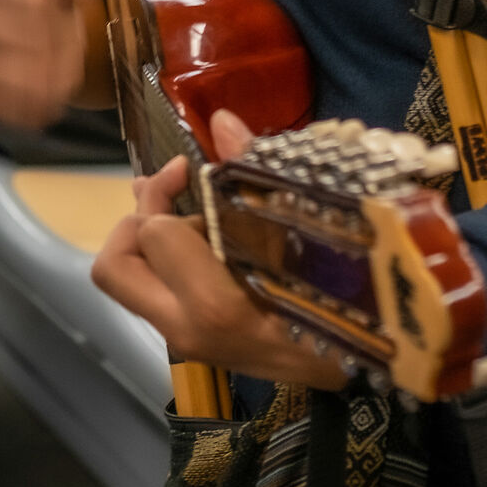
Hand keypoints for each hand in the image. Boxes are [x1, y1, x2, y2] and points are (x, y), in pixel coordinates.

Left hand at [91, 133, 350, 389]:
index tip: (190, 169)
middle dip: (133, 223)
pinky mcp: (192, 345)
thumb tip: (221, 122)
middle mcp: (187, 330)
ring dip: (151, 240)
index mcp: (214, 304)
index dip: (166, 194)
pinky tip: (205, 239)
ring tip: (198, 213)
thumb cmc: (348, 293)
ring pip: (129, 282)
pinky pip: (153, 294)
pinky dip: (166, 260)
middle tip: (170, 194)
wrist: (373, 365)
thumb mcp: (305, 226)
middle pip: (112, 268)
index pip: (153, 233)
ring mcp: (186, 344)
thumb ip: (253, 172)